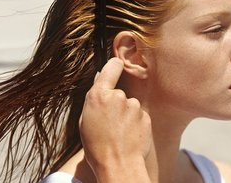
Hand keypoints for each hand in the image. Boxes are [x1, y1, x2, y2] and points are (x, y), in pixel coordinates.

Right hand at [79, 57, 151, 181]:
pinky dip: (135, 122)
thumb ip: (94, 97)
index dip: (115, 65)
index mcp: (99, 95)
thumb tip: (100, 78)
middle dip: (116, 102)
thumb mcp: (85, 120)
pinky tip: (128, 135)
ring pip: (129, 104)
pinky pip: (139, 115)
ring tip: (119, 132)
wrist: (119, 165)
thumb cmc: (97, 146)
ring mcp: (134, 106)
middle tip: (110, 121)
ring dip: (126, 114)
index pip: (112, 66)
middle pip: (119, 92)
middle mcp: (118, 96)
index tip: (117, 65)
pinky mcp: (145, 116)